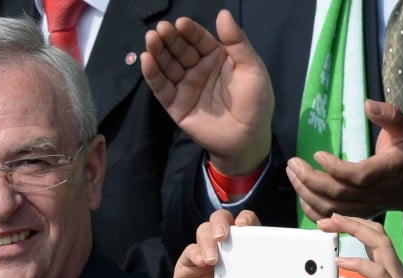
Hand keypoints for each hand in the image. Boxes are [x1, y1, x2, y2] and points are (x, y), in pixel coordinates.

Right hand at [142, 9, 272, 175]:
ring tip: (151, 40)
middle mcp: (198, 69)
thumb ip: (237, 42)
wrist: (248, 139)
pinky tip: (146, 60)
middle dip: (170, 39)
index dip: (189, 31)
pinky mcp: (176, 105)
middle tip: (161, 29)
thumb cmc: (255, 103)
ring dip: (158, 52)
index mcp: (216, 57)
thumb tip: (223, 13)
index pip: (198, 39)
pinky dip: (153, 75)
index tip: (181, 23)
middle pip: (180, 50)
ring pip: (168, 66)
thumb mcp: (252, 68)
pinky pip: (161, 88)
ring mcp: (186, 87)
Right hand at [173, 209, 260, 277]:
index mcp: (243, 253)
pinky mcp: (188, 263)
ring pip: (204, 231)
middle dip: (221, 223)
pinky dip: (195, 253)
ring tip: (212, 260)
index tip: (245, 226)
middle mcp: (223, 249)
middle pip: (221, 221)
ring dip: (208, 241)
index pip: (246, 227)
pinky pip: (190, 251)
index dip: (246, 220)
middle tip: (223, 236)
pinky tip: (200, 263)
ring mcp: (204, 253)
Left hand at [286, 100, 402, 221]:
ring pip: (330, 208)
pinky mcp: (358, 214)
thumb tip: (367, 104)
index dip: (334, 168)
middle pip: (337, 194)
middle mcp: (374, 193)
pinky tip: (301, 193)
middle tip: (293, 163)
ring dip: (306, 193)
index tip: (317, 154)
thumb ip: (390, 115)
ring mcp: (365, 207)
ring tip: (292, 174)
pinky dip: (312, 209)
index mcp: (385, 171)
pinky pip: (331, 217)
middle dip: (309, 179)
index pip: (356, 176)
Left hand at [299, 214, 402, 277]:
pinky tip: (340, 262)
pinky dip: (359, 264)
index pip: (372, 241)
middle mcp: (393, 273)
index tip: (331, 223)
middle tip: (327, 218)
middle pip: (377, 235)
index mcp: (386, 275)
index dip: (354, 227)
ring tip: (335, 225)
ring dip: (357, 231)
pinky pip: (379, 274)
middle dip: (352, 222)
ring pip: (381, 245)